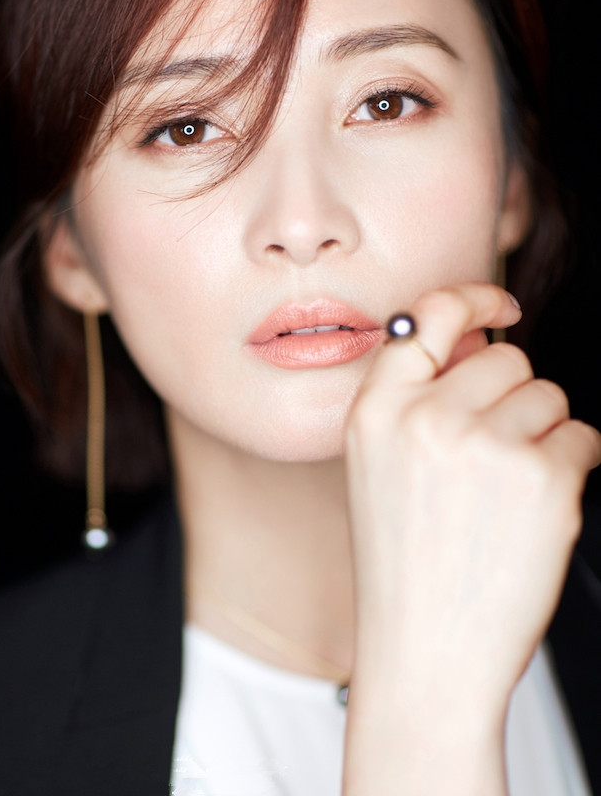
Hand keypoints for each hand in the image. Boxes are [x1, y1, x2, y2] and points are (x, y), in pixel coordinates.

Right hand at [342, 282, 599, 792]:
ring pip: (549, 395)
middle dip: (514, 398)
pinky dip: (573, 468)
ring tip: (508, 494)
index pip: (428, 314)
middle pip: (506, 358)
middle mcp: (424, 417)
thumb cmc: (404, 565)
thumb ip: (417, 399)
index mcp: (374, 411)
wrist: (425, 655)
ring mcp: (484, 445)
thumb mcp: (379, 467)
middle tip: (494, 458)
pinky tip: (535, 513)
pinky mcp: (542, 480)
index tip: (503, 304)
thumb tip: (486, 341)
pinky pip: (583, 437)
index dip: (473, 298)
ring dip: (544, 435)